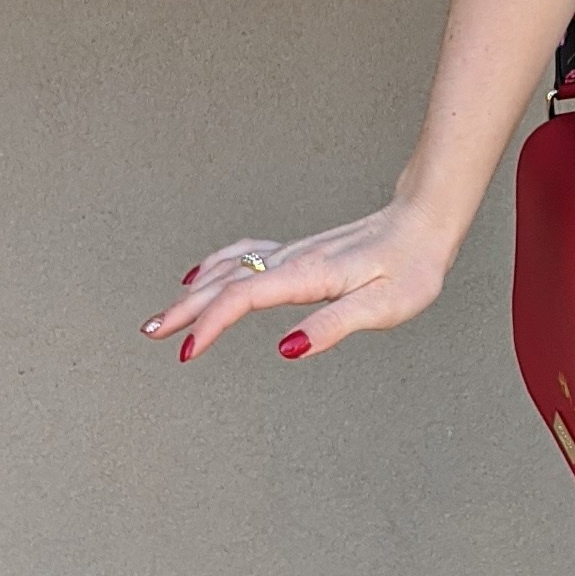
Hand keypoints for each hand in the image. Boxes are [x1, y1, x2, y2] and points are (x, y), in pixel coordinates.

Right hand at [143, 202, 453, 365]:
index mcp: (307, 275)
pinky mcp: (301, 252)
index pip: (243, 298)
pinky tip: (201, 276)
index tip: (187, 353)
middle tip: (150, 333)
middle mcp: (293, 260)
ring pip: (231, 269)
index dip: (211, 325)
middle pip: (225, 282)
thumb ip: (334, 326)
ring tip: (164, 315)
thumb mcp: (383, 306)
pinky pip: (244, 256)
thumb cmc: (412, 268)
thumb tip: (287, 349)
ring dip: (193, 291)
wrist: (425, 222)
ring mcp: (294, 253)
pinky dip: (214, 267)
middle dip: (185, 309)